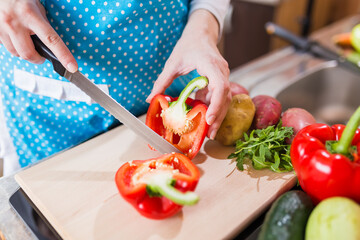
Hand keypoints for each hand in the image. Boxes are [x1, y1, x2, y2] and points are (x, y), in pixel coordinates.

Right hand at [0, 0, 76, 71]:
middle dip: (37, 59)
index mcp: (30, 15)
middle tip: (41, 57)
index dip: (63, 55)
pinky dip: (13, 46)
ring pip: (16, 53)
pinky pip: (6, 48)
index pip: (51, 40)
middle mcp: (15, 23)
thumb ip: (43, 23)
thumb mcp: (35, 6)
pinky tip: (14, 36)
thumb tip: (50, 40)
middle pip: (28, 54)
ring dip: (24, 52)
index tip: (72, 67)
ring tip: (26, 41)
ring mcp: (1, 28)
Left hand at [147, 10, 230, 139]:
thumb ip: (162, 81)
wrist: (200, 34)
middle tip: (209, 133)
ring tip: (208, 131)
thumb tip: (150, 98)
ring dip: (217, 115)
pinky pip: (219, 96)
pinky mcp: (219, 80)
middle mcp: (221, 71)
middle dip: (218, 116)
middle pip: (225, 97)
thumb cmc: (188, 45)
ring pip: (224, 99)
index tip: (209, 118)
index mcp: (211, 65)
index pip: (220, 87)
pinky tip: (204, 117)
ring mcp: (223, 76)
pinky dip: (212, 107)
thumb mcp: (173, 63)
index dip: (216, 104)